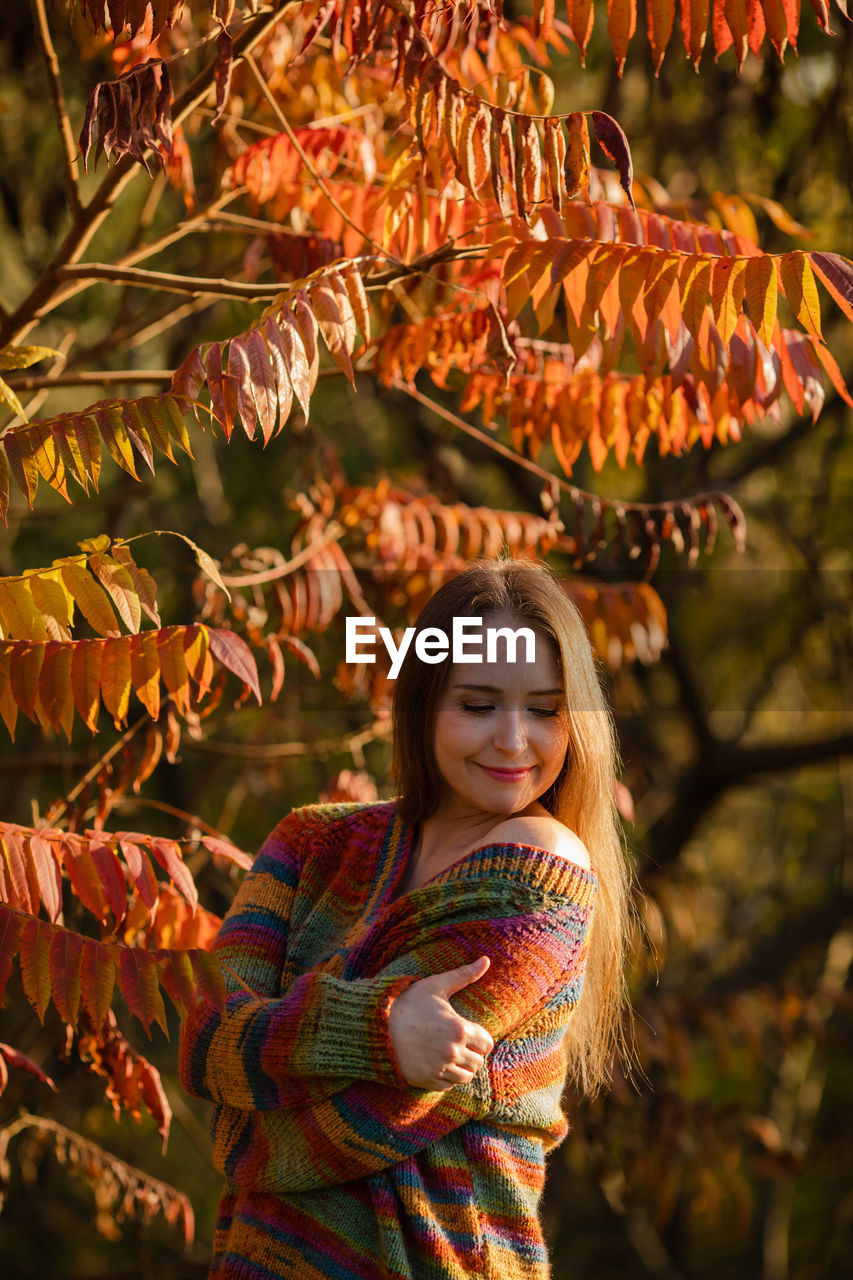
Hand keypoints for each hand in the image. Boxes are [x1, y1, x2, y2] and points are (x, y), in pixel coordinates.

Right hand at [388, 956, 494, 1090]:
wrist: (376, 1025)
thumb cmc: (408, 1003)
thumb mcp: (435, 986)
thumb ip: (464, 975)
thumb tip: (486, 960)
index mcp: (459, 1029)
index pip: (487, 1044)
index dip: (480, 1039)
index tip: (470, 1034)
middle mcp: (452, 1052)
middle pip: (478, 1062)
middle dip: (472, 1054)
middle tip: (459, 1044)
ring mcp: (439, 1068)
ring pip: (465, 1077)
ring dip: (461, 1068)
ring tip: (450, 1055)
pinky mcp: (427, 1080)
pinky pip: (448, 1086)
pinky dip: (446, 1078)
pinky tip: (437, 1064)